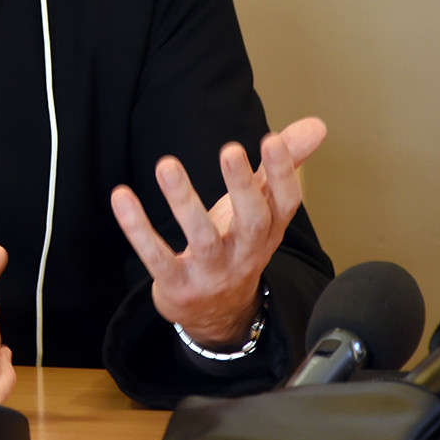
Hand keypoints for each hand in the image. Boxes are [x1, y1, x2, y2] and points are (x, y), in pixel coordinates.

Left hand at [110, 117, 326, 346]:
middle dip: (243, 187)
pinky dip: (138, 229)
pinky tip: (122, 196)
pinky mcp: (177, 285)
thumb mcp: (260, 208)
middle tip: (231, 149)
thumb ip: (280, 165)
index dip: (283, 173)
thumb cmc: (237, 244)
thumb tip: (317, 125)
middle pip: (253, 222)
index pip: (285, 203)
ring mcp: (212, 272)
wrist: (217, 314)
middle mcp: (245, 253)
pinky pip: (157, 257)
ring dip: (184, 202)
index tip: (272, 138)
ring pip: (202, 239)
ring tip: (166, 164)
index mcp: (268, 231)